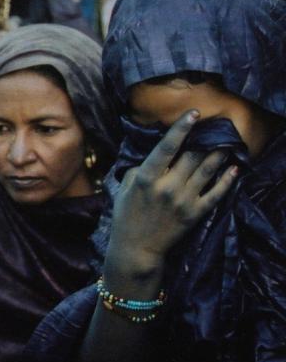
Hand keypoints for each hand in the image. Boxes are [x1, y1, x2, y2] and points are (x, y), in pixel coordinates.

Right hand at [105, 110, 237, 277]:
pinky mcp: (195, 214)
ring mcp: (183, 201)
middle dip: (206, 138)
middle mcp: (167, 187)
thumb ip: (140, 169)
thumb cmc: (126, 215)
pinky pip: (216, 194)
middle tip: (216, 125)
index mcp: (147, 178)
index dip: (181, 128)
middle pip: (192, 155)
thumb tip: (158, 155)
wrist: (136, 248)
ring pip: (207, 170)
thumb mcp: (125, 188)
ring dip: (219, 154)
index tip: (194, 113)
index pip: (167, 148)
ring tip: (227, 142)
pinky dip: (227, 181)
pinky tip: (234, 169)